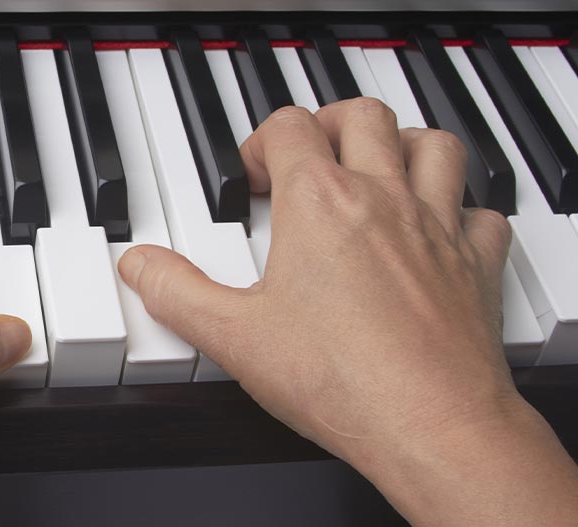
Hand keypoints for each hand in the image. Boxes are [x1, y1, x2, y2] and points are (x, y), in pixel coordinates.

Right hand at [118, 98, 577, 523]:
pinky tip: (437, 231)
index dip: (261, 143)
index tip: (252, 181)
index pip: (289, 126)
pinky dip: (459, 209)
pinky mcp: (475, 264)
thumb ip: (176, 292)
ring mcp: (437, 227)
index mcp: (319, 202)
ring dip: (402, 146)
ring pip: (434, 145)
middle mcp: (383, 199)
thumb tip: (139, 265)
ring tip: (374, 171)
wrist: (431, 424)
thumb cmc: (340, 380)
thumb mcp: (232, 337)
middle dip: (329, 124)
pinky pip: (481, 211)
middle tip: (308, 157)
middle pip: (363, 116)